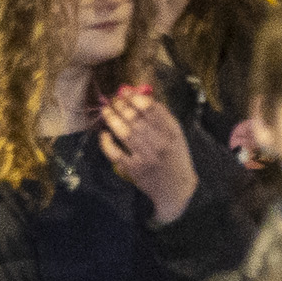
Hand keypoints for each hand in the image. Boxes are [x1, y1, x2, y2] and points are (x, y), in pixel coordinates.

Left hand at [100, 84, 196, 224]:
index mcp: (171, 131)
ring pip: (124, 132)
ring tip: (106, 110)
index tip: (125, 92)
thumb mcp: (175, 133)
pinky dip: (107, 142)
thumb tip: (138, 94)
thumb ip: (160, 114)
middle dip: (120, 105)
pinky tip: (104, 134)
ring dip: (112, 118)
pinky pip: (116, 153)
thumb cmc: (175, 157)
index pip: (150, 108)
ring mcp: (146, 157)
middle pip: (135, 118)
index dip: (134, 97)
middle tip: (113, 100)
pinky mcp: (134, 170)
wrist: (177, 188)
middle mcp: (159, 143)